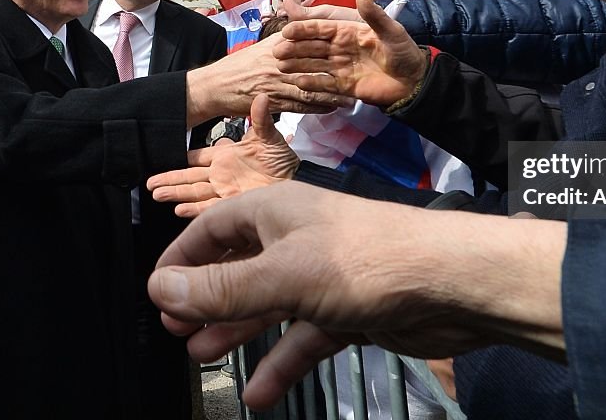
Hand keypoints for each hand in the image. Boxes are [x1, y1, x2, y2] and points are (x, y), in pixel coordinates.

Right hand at [148, 95, 298, 216]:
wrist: (298, 181)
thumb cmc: (283, 160)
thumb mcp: (270, 137)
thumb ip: (260, 119)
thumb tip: (260, 96)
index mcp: (226, 156)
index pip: (198, 158)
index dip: (184, 160)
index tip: (169, 159)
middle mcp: (222, 174)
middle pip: (190, 178)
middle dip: (170, 180)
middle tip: (150, 184)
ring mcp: (225, 190)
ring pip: (195, 193)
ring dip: (177, 194)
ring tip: (157, 195)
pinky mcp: (233, 204)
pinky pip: (210, 208)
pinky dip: (195, 210)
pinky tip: (180, 210)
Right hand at [148, 182, 566, 410]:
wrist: (449, 284)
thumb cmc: (362, 262)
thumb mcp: (282, 275)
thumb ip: (222, 287)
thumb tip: (158, 289)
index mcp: (277, 212)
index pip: (214, 228)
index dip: (182, 259)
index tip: (156, 294)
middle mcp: (297, 239)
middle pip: (240, 267)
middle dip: (207, 298)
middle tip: (177, 332)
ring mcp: (324, 277)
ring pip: (270, 304)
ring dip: (237, 330)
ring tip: (203, 357)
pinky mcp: (349, 311)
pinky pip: (305, 337)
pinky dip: (284, 361)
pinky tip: (260, 394)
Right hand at [186, 34, 352, 126]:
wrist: (217, 86)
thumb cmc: (242, 65)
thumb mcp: (263, 45)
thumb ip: (285, 35)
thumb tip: (300, 18)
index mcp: (279, 44)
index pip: (311, 40)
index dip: (333, 42)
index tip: (354, 42)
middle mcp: (281, 61)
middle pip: (317, 64)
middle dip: (340, 68)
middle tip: (362, 71)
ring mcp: (278, 82)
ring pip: (313, 86)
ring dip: (335, 92)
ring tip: (354, 95)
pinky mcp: (275, 101)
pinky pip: (302, 105)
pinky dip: (320, 107)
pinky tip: (334, 107)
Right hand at [274, 0, 428, 107]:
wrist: (413, 81)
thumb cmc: (403, 52)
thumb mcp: (391, 32)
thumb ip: (375, 16)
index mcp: (347, 31)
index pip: (321, 27)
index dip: (304, 28)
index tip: (287, 30)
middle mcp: (340, 48)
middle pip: (312, 46)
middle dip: (294, 48)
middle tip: (276, 51)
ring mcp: (340, 67)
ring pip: (314, 64)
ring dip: (297, 64)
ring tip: (281, 67)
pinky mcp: (344, 85)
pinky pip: (324, 84)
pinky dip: (312, 83)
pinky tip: (299, 83)